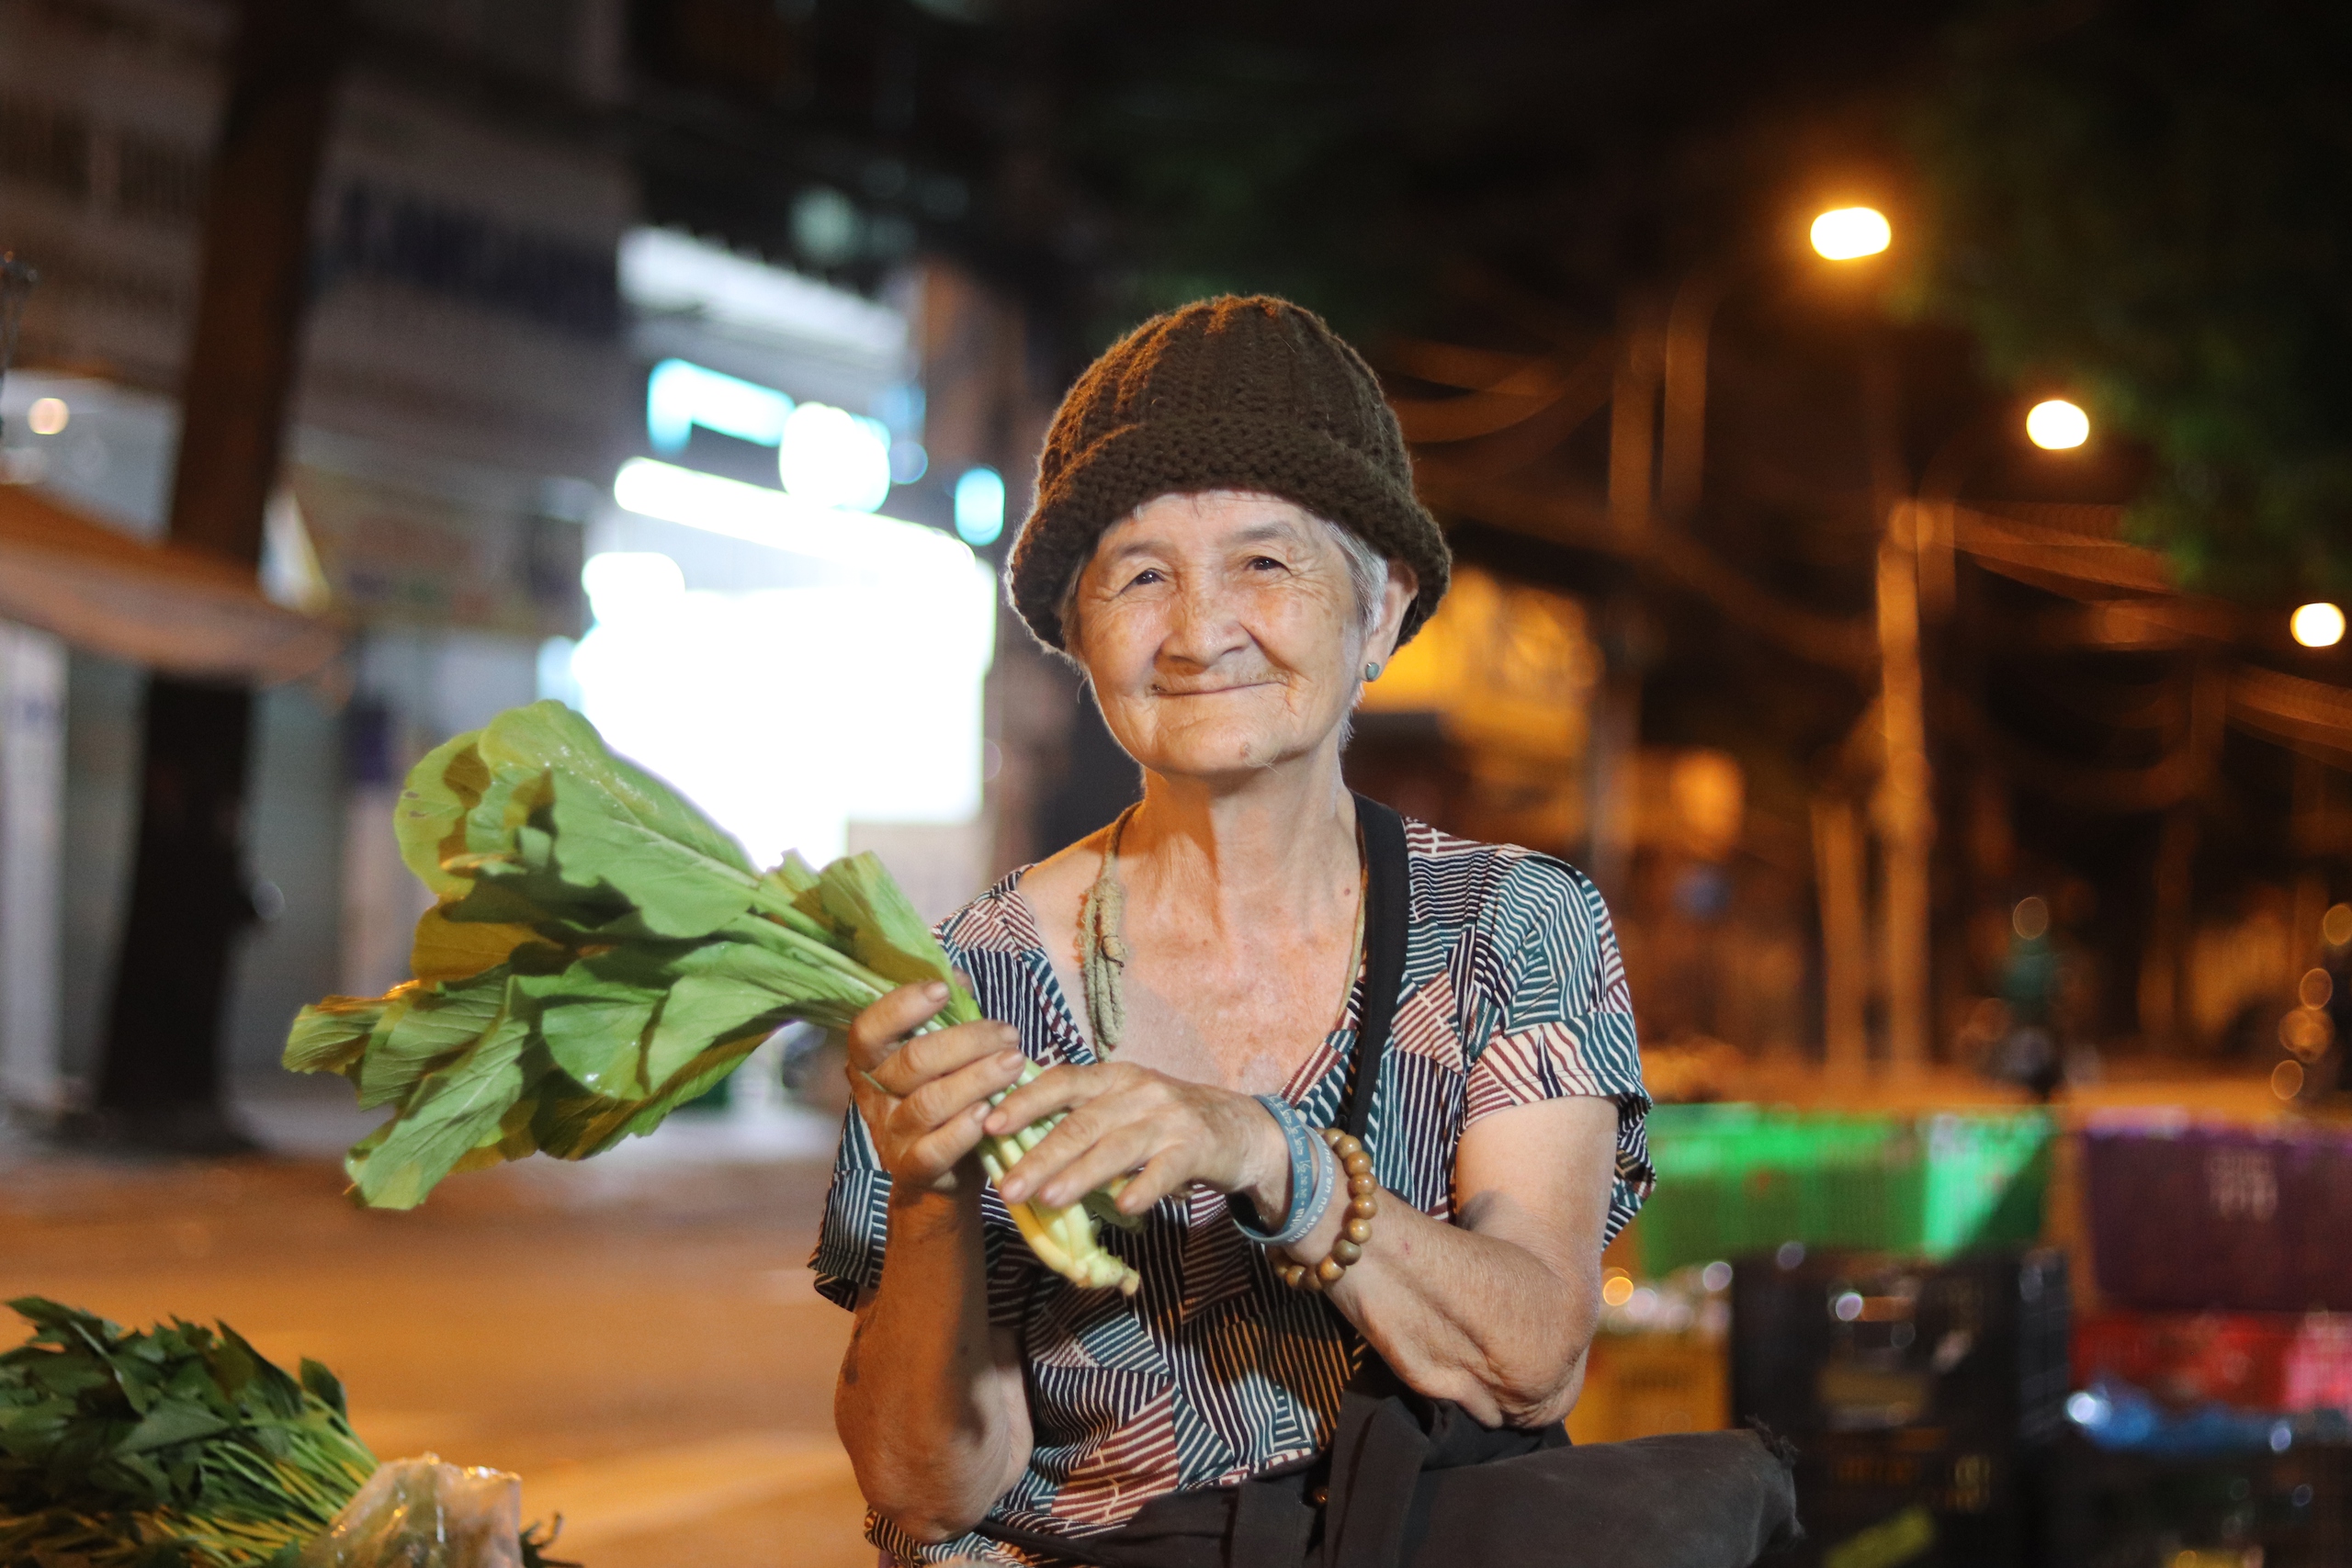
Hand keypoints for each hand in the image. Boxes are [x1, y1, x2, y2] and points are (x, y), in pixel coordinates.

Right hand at [846, 982, 1030, 1195]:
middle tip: (1008, 1034)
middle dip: (966, 1041)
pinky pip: (935, 1148)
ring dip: (977, 1079)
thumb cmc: (946, 1098)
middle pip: (913, 1061)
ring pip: (929, 1102)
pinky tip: (990, 1112)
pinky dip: (964, 1130)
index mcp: (872, 1063)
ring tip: (1014, 1063)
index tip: (943, 990)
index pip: (868, 1030)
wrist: (942, 1174)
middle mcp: (875, 1097)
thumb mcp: (943, 1056)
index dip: (901, 1006)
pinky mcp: (913, 1169)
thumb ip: (947, 1017)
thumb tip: (957, 976)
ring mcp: (891, 1135)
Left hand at [981, 1062, 1289, 1219]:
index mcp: (1112, 1077)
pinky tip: (1123, 1207)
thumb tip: (1016, 1144)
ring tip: (1048, 1199)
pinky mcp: (1197, 1147)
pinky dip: (1144, 1187)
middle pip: (1081, 1124)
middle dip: (1040, 1156)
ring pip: (1116, 1147)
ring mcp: (1168, 1118)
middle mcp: (1137, 1091)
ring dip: (1080, 1174)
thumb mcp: (1124, 1105)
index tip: (989, 1124)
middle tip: (1007, 1187)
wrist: (1239, 1128)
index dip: (1025, 1102)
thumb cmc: (1165, 1120)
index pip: (1061, 1082)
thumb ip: (1081, 1117)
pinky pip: (1166, 1169)